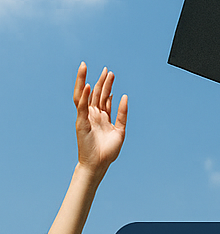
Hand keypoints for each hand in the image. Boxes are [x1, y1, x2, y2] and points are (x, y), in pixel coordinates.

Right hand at [73, 62, 127, 177]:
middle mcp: (93, 115)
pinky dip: (84, 96)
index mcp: (102, 116)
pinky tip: (88, 86)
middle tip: (107, 69)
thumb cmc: (108, 151)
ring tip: (88, 68)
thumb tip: (124, 97)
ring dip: (87, 82)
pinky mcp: (81, 122)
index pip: (103, 97)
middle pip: (96, 93)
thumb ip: (122, 114)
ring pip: (84, 95)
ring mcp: (86, 117)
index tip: (110, 74)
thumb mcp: (120, 131)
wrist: (98, 164)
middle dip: (101, 81)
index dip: (107, 85)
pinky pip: (82, 107)